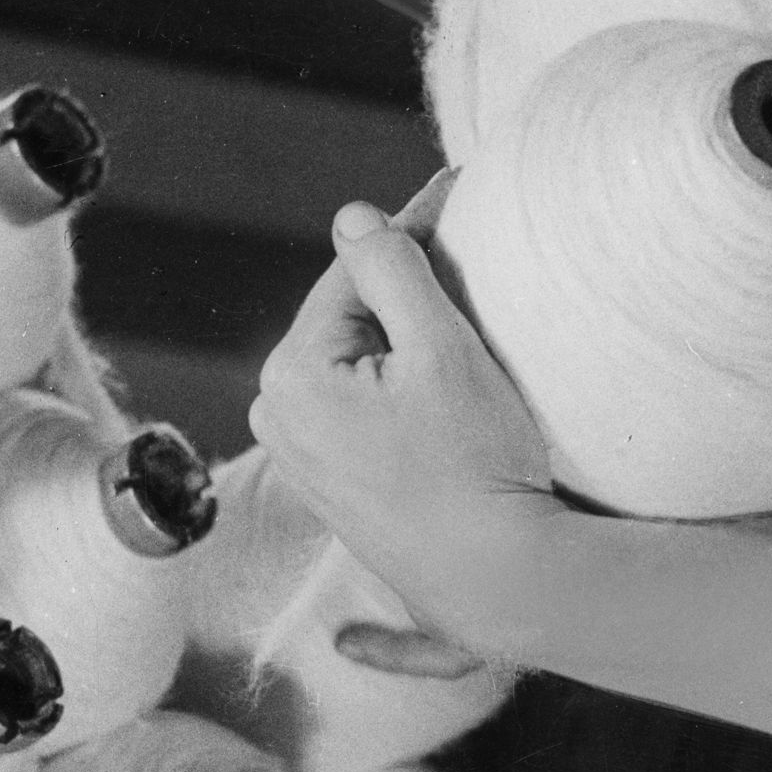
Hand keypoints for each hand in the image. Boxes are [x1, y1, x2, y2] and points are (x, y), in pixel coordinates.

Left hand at [250, 186, 557, 643]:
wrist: (495, 580)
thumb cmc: (475, 464)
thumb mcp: (441, 349)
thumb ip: (392, 270)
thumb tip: (352, 216)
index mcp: (291, 374)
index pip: (352, 275)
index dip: (411, 234)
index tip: (454, 192)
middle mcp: (276, 417)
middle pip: (349, 321)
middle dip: (405, 294)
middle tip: (464, 255)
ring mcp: (298, 459)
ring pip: (357, 366)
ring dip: (404, 344)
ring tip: (462, 327)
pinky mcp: (329, 488)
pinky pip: (360, 412)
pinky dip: (397, 391)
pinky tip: (443, 390)